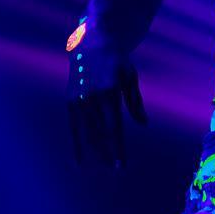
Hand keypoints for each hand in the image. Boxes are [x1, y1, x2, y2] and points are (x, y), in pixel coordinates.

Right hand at [66, 23, 146, 167]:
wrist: (93, 44)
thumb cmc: (117, 62)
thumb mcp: (130, 77)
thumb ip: (135, 102)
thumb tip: (144, 124)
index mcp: (109, 91)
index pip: (114, 127)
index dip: (117, 147)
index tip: (120, 164)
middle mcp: (92, 96)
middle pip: (99, 132)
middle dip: (107, 152)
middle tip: (114, 169)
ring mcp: (79, 99)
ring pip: (85, 132)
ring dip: (93, 150)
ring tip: (100, 165)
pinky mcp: (70, 100)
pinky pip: (73, 127)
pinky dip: (76, 143)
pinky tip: (80, 159)